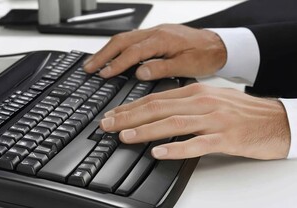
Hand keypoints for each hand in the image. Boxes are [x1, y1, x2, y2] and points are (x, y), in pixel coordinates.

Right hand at [84, 24, 226, 80]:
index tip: (103, 74)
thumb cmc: (206, 55)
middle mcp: (155, 33)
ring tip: (93, 62)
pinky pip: (130, 39)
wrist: (220, 45)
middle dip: (102, 54)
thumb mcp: (187, 65)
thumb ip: (162, 68)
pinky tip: (111, 56)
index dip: (116, 64)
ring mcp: (154, 33)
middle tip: (88, 67)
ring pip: (123, 38)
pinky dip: (116, 48)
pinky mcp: (155, 36)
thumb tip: (139, 72)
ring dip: (106, 50)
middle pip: (121, 41)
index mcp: (162, 40)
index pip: (133, 52)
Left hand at [99, 83, 290, 159]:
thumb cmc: (239, 111)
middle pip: (158, 108)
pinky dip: (176, 148)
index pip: (155, 99)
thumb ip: (182, 104)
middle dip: (129, 117)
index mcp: (195, 93)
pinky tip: (159, 152)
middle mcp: (201, 103)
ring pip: (173, 123)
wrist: (275, 120)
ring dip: (146, 130)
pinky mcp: (225, 138)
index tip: (112, 115)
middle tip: (107, 125)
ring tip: (125, 137)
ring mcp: (213, 120)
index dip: (130, 108)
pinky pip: (197, 143)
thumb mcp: (208, 99)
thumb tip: (153, 111)